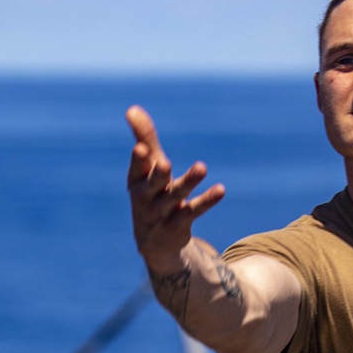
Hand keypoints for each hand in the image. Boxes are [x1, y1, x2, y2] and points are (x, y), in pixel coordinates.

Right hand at [126, 106, 225, 272]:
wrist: (154, 244)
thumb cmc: (151, 195)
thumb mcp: (147, 169)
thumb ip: (144, 139)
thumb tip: (132, 109)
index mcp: (136, 182)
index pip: (136, 169)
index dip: (138, 160)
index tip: (141, 149)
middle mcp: (145, 199)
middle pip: (153, 185)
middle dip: (158, 175)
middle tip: (166, 163)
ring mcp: (161, 216)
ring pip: (175, 197)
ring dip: (188, 182)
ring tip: (202, 167)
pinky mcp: (178, 227)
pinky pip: (192, 212)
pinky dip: (206, 201)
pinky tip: (220, 190)